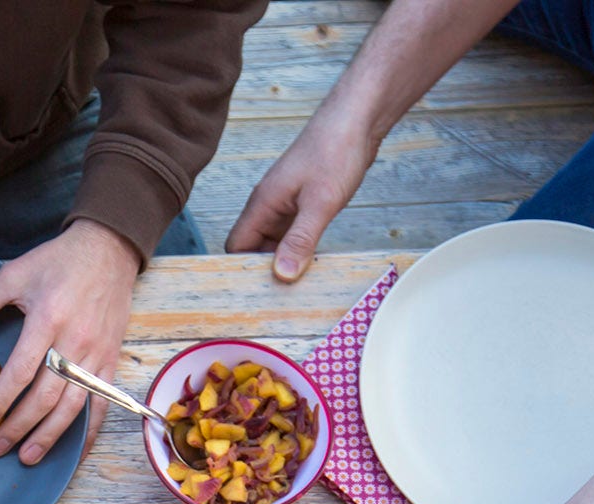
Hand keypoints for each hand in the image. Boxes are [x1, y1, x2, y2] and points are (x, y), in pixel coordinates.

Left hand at [0, 219, 138, 463]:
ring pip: (73, 405)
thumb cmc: (58, 261)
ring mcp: (96, 354)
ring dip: (50, 436)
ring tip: (27, 456)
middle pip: (45, 396)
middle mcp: (74, 341)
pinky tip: (75, 452)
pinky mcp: (111, 360)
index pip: (21, 370)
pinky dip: (90, 430)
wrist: (109, 249)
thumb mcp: (14, 274)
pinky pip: (102, 402)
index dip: (0, 400)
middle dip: (19, 426)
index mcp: (47, 318)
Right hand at [225, 110, 377, 281]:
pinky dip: (299, 248)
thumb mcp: (320, 202)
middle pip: (253, 248)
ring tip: (300, 282)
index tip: (258, 291)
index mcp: (262, 203)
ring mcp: (286, 204)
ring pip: (274, 242)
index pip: (236, 246)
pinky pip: (293, 233)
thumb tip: (282, 274)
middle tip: (282, 295)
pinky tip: (313, 260)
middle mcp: (268, 205)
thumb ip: (300, 239)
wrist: (357, 119)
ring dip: (285, 260)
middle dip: (264, 270)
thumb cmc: (335, 150)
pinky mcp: (304, 202)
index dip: (242, 269)